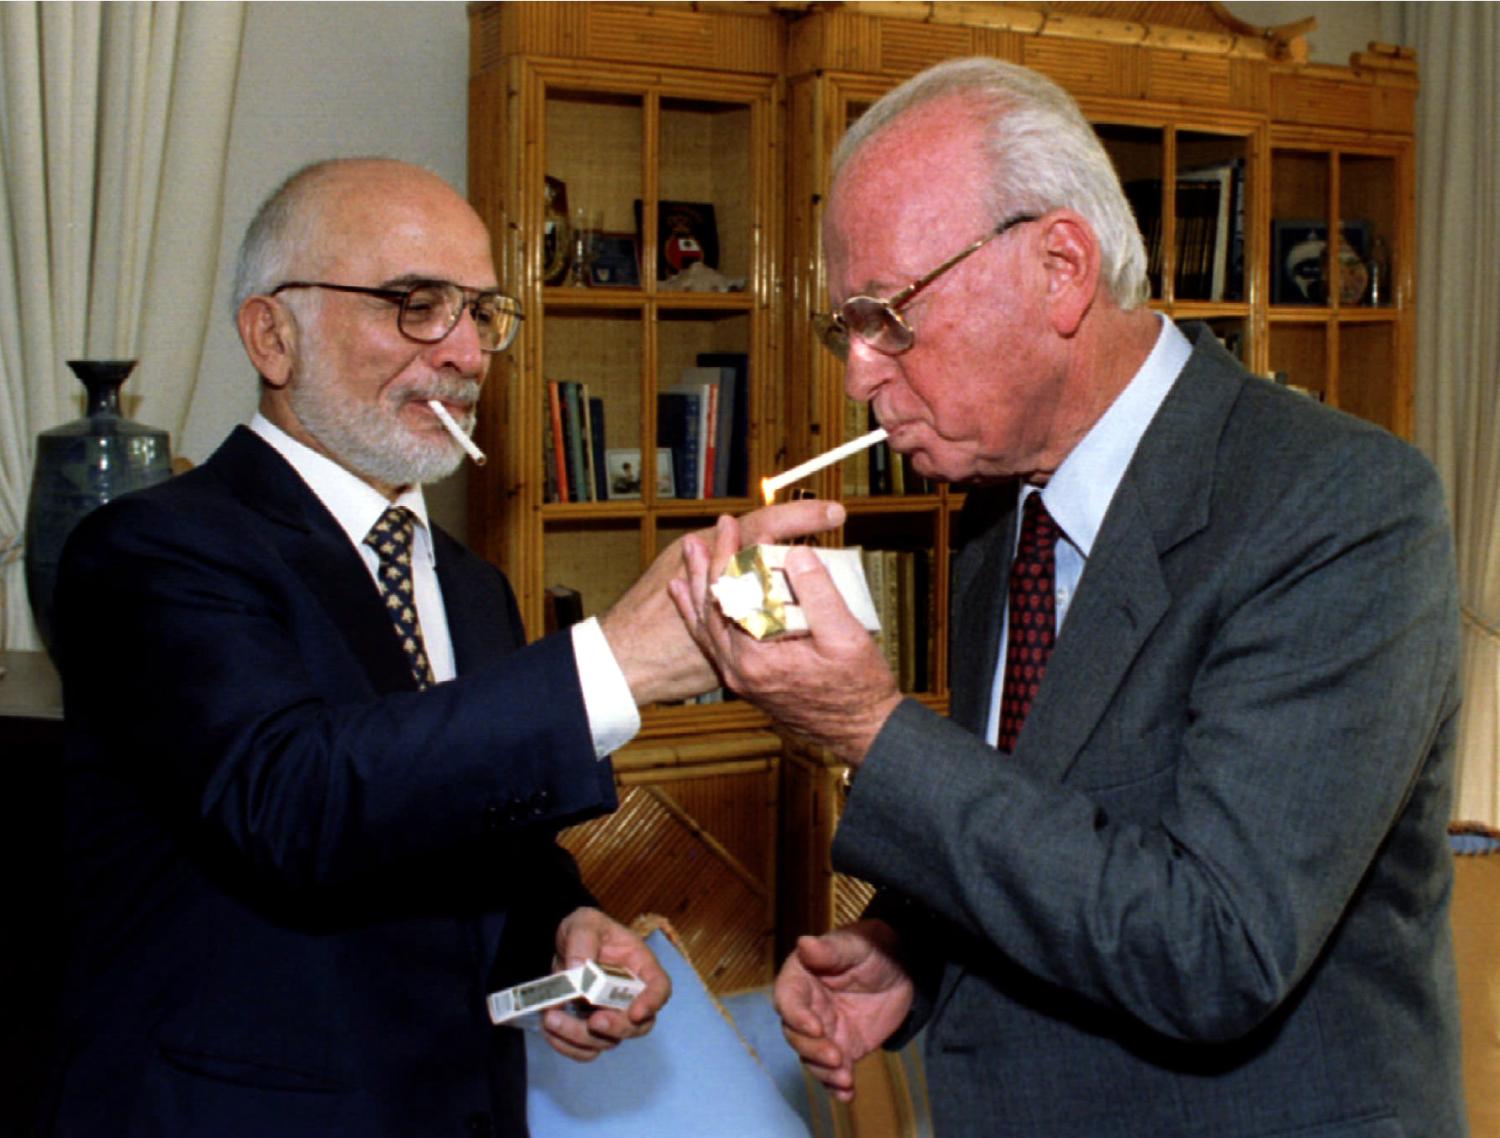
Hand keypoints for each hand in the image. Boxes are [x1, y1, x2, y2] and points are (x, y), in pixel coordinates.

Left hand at [541, 907, 671, 1061]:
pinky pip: (584, 1049)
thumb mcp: (584, 923)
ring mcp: (612, 1015)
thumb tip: (578, 970)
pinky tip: (548, 1028)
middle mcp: (631, 996)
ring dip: (580, 1038)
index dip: (652, 1003)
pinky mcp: (590, 1028)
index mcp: (640, 966)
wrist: (564, 944)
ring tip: (551, 1019)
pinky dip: (566, 1046)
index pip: (659, 987)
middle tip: (593, 1022)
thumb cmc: (585, 928)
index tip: (636, 1012)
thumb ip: (583, 941)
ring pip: (608, 1041)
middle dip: (617, 1029)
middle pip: (638, 1025)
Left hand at [669, 515, 901, 764]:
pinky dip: (701, 616)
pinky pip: (714, 643)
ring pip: (706, 626)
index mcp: (757, 658)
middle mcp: (739, 671)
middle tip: (710, 532)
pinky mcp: (746, 680)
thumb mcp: (846, 637)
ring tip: (691, 556)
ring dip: (698, 588)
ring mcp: (740, 678)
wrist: (861, 730)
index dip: (730, 556)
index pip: (730, 596)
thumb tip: (797, 554)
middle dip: (709, 566)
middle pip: (710, 609)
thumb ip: (819, 594)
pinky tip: (695, 599)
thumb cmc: (858, 688)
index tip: (735, 526)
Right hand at [773, 920, 913, 1101]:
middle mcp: (807, 1009)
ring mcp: (824, 1032)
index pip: (788, 1000)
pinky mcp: (843, 1048)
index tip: (816, 1028)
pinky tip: (847, 1095)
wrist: (902, 969)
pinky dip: (837, 1086)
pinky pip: (834, 1071)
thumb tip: (804, 943)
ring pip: (812, 1058)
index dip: (797, 1016)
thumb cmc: (872, 948)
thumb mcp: (854, 946)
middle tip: (836, 1056)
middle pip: (796, 1035)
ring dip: (824, 1072)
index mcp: (802, 979)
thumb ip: (830, 950)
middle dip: (813, 1050)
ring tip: (845, 1080)